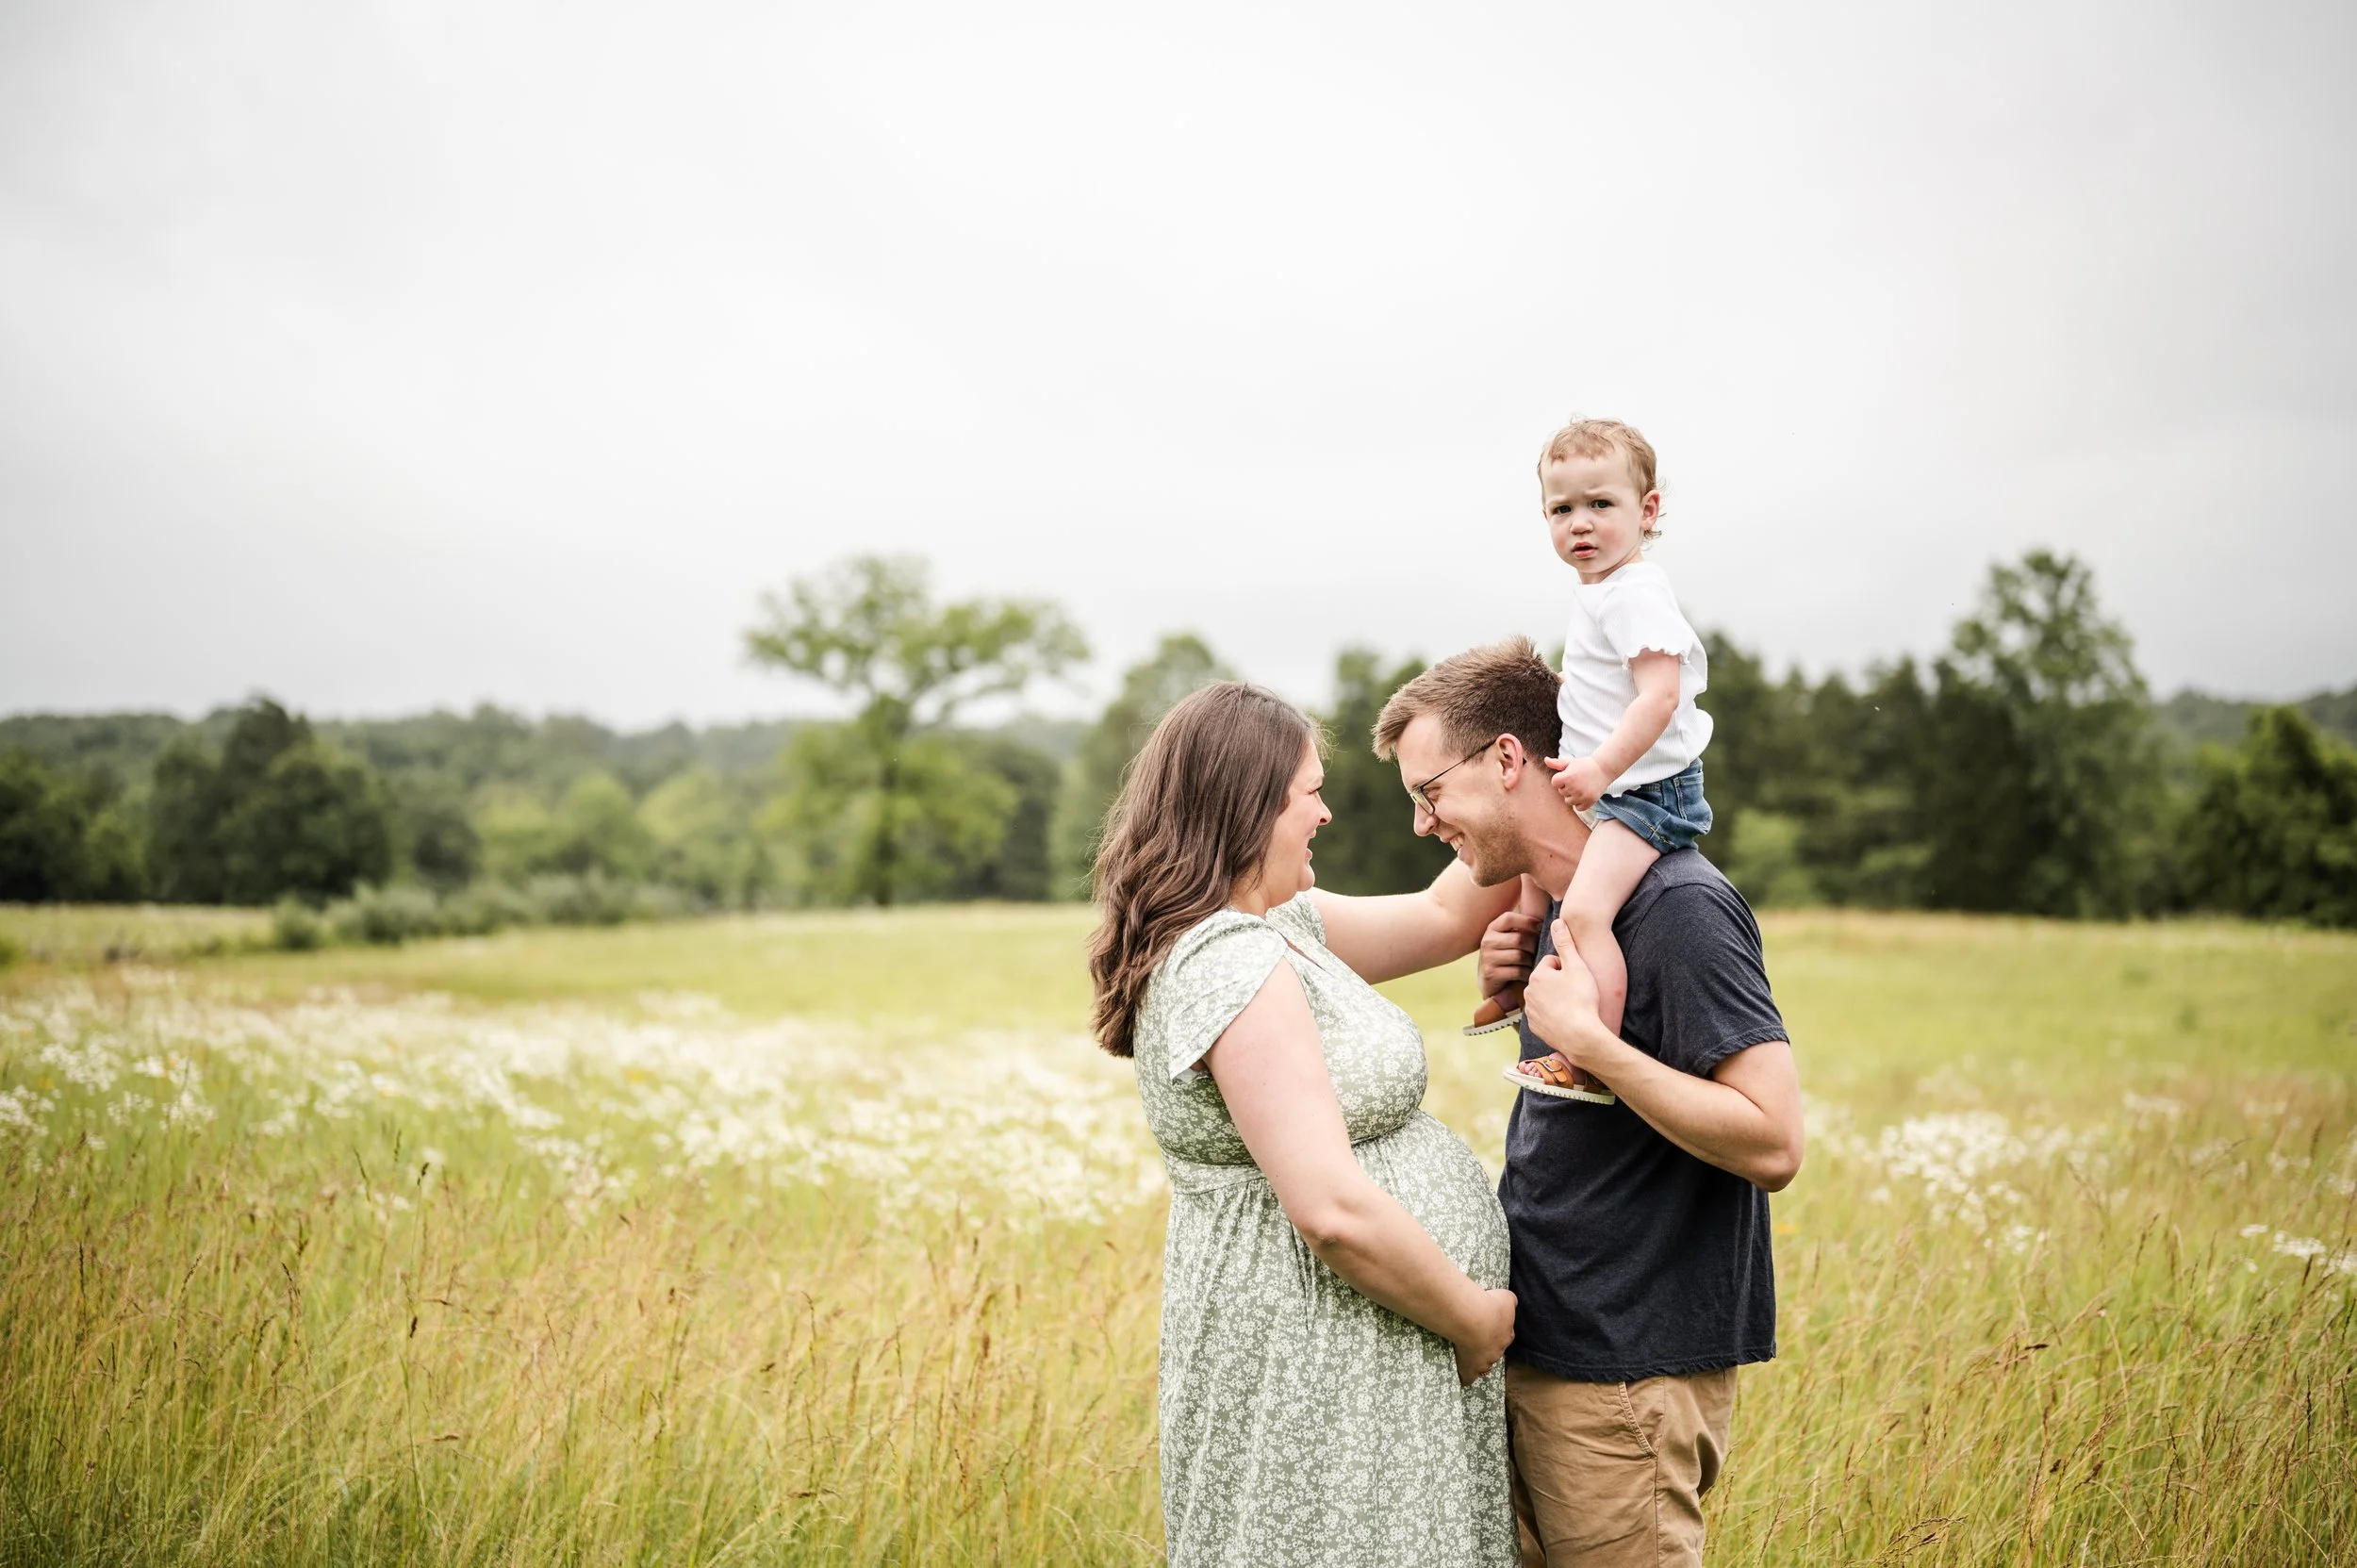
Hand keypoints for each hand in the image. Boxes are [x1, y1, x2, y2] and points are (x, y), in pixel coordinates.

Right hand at [1454, 1287, 1515, 1385]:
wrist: (1473, 1318)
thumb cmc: (1490, 1306)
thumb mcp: (1506, 1298)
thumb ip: (1509, 1301)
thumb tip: (1511, 1302)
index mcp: (1507, 1335)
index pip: (1507, 1337)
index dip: (1499, 1332)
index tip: (1491, 1327)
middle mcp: (1497, 1351)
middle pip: (1495, 1352)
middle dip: (1488, 1347)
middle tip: (1477, 1338)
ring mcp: (1484, 1362)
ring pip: (1485, 1366)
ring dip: (1479, 1362)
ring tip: (1470, 1355)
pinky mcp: (1469, 1367)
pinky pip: (1469, 1378)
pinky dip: (1467, 1377)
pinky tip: (1464, 1376)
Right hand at [1477, 920, 1538, 1004]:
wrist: (1491, 981)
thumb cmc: (1509, 956)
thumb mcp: (1511, 938)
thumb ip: (1524, 928)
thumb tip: (1552, 922)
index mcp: (1493, 928)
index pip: (1509, 919)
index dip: (1528, 922)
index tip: (1540, 928)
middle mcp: (1487, 941)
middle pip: (1519, 939)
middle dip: (1534, 946)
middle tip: (1540, 951)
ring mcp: (1488, 958)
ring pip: (1519, 956)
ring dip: (1531, 961)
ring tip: (1535, 963)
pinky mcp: (1491, 973)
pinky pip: (1517, 971)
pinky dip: (1527, 973)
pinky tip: (1528, 974)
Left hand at [1522, 918, 1604, 1068]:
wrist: (1581, 1036)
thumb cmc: (1581, 999)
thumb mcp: (1577, 965)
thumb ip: (1565, 942)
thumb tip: (1558, 920)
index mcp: (1537, 975)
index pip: (1552, 963)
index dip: (1568, 969)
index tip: (1577, 979)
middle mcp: (1529, 992)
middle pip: (1548, 980)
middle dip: (1561, 983)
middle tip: (1577, 993)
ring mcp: (1531, 1011)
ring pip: (1546, 998)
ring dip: (1557, 999)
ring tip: (1573, 1006)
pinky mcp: (1535, 1027)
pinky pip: (1546, 1015)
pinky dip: (1555, 1015)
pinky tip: (1568, 1019)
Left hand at [1545, 755, 1608, 809]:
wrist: (1603, 769)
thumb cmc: (1584, 765)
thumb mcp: (1570, 762)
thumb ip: (1557, 763)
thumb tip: (1545, 760)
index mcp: (1568, 777)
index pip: (1554, 783)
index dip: (1560, 779)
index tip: (1569, 774)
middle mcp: (1574, 787)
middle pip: (1561, 792)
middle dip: (1567, 786)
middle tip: (1578, 780)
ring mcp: (1582, 796)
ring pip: (1568, 801)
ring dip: (1572, 796)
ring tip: (1581, 787)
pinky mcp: (1590, 802)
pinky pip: (1578, 808)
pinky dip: (1580, 803)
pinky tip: (1585, 794)